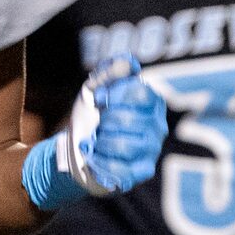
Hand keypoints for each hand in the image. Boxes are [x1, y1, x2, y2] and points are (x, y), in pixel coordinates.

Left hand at [60, 54, 171, 196]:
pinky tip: (95, 157)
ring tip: (97, 142)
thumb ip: (109, 72)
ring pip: (124, 145)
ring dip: (101, 143)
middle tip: (98, 125)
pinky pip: (121, 168)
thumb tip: (128, 63)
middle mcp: (157, 125)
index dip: (114, 96)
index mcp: (151, 102)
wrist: (77, 148)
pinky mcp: (142, 171)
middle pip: (129, 120)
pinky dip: (100, 162)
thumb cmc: (91, 115)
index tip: (100, 100)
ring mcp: (152, 150)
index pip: (139, 93)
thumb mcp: (94, 88)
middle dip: (104, 122)